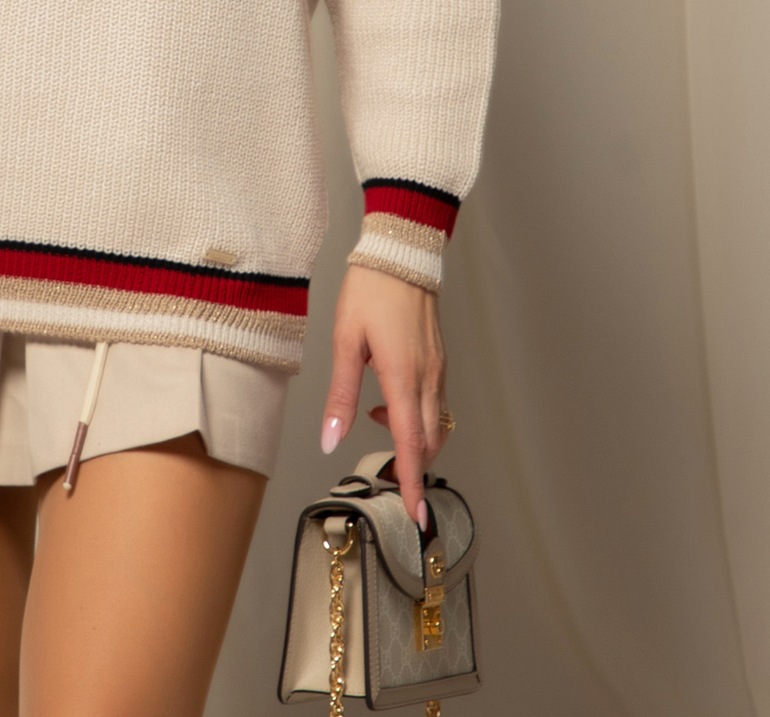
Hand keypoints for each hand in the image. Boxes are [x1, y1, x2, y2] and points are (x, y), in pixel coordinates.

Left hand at [320, 264, 446, 526]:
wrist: (401, 252)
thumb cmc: (371, 291)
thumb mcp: (345, 342)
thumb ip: (339, 396)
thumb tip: (329, 439)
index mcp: (404, 378)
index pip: (410, 445)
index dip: (412, 483)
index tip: (417, 517)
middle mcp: (428, 379)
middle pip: (428, 442)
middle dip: (413, 468)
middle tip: (391, 482)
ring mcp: (438, 369)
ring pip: (434, 424)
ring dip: (413, 440)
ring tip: (376, 424)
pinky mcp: (439, 359)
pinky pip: (434, 402)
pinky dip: (416, 416)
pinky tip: (387, 400)